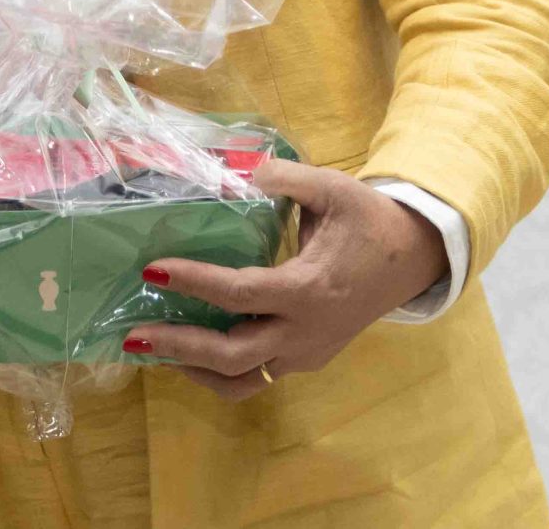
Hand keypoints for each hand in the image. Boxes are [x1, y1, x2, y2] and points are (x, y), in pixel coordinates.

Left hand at [121, 159, 445, 402]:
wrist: (415, 259)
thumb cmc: (370, 220)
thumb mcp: (333, 188)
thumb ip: (285, 177)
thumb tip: (240, 168)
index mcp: (309, 289)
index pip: (240, 293)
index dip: (194, 282)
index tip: (153, 269)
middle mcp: (305, 332)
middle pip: (232, 354)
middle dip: (178, 346)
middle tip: (133, 333)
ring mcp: (306, 353)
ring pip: (242, 380)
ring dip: (194, 370)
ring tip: (152, 349)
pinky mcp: (307, 360)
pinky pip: (257, 378)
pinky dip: (220, 372)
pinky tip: (189, 353)